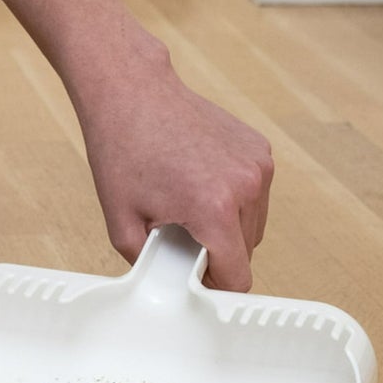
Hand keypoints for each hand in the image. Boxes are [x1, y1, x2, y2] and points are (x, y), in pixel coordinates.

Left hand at [74, 46, 273, 290]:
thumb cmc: (122, 152)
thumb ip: (150, 264)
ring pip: (253, 226)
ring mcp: (258, 165)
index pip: (237, 276)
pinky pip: (254, 196)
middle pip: (246, 252)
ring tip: (186, 208)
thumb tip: (168, 285)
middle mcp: (245, 186)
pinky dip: (233, 202)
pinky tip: (198, 184)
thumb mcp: (121, 224)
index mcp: (213, 208)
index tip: (196, 283)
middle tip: (177, 237)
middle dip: (215, 255)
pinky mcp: (260, 150)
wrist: (133, 95)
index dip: (215, 288)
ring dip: (226, 229)